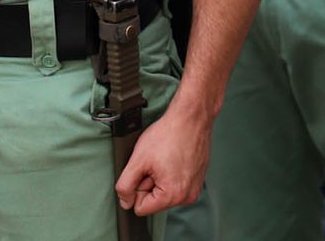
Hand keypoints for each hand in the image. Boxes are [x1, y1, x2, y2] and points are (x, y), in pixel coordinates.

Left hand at [115, 102, 211, 216]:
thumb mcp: (138, 160)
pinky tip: (173, 157)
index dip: (138, 187)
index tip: (147, 169)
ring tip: (165, 158)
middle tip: (156, 162)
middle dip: (150, 182)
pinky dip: (171, 172)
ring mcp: (195, 187)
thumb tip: (125, 201)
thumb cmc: (169, 133)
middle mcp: (188, 196)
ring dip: (160, 177)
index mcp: (173, 195)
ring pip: (164, 193)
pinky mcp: (198, 179)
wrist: (191, 116)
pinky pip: (177, 184)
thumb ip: (125, 186)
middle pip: (154, 201)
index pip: (141, 208)